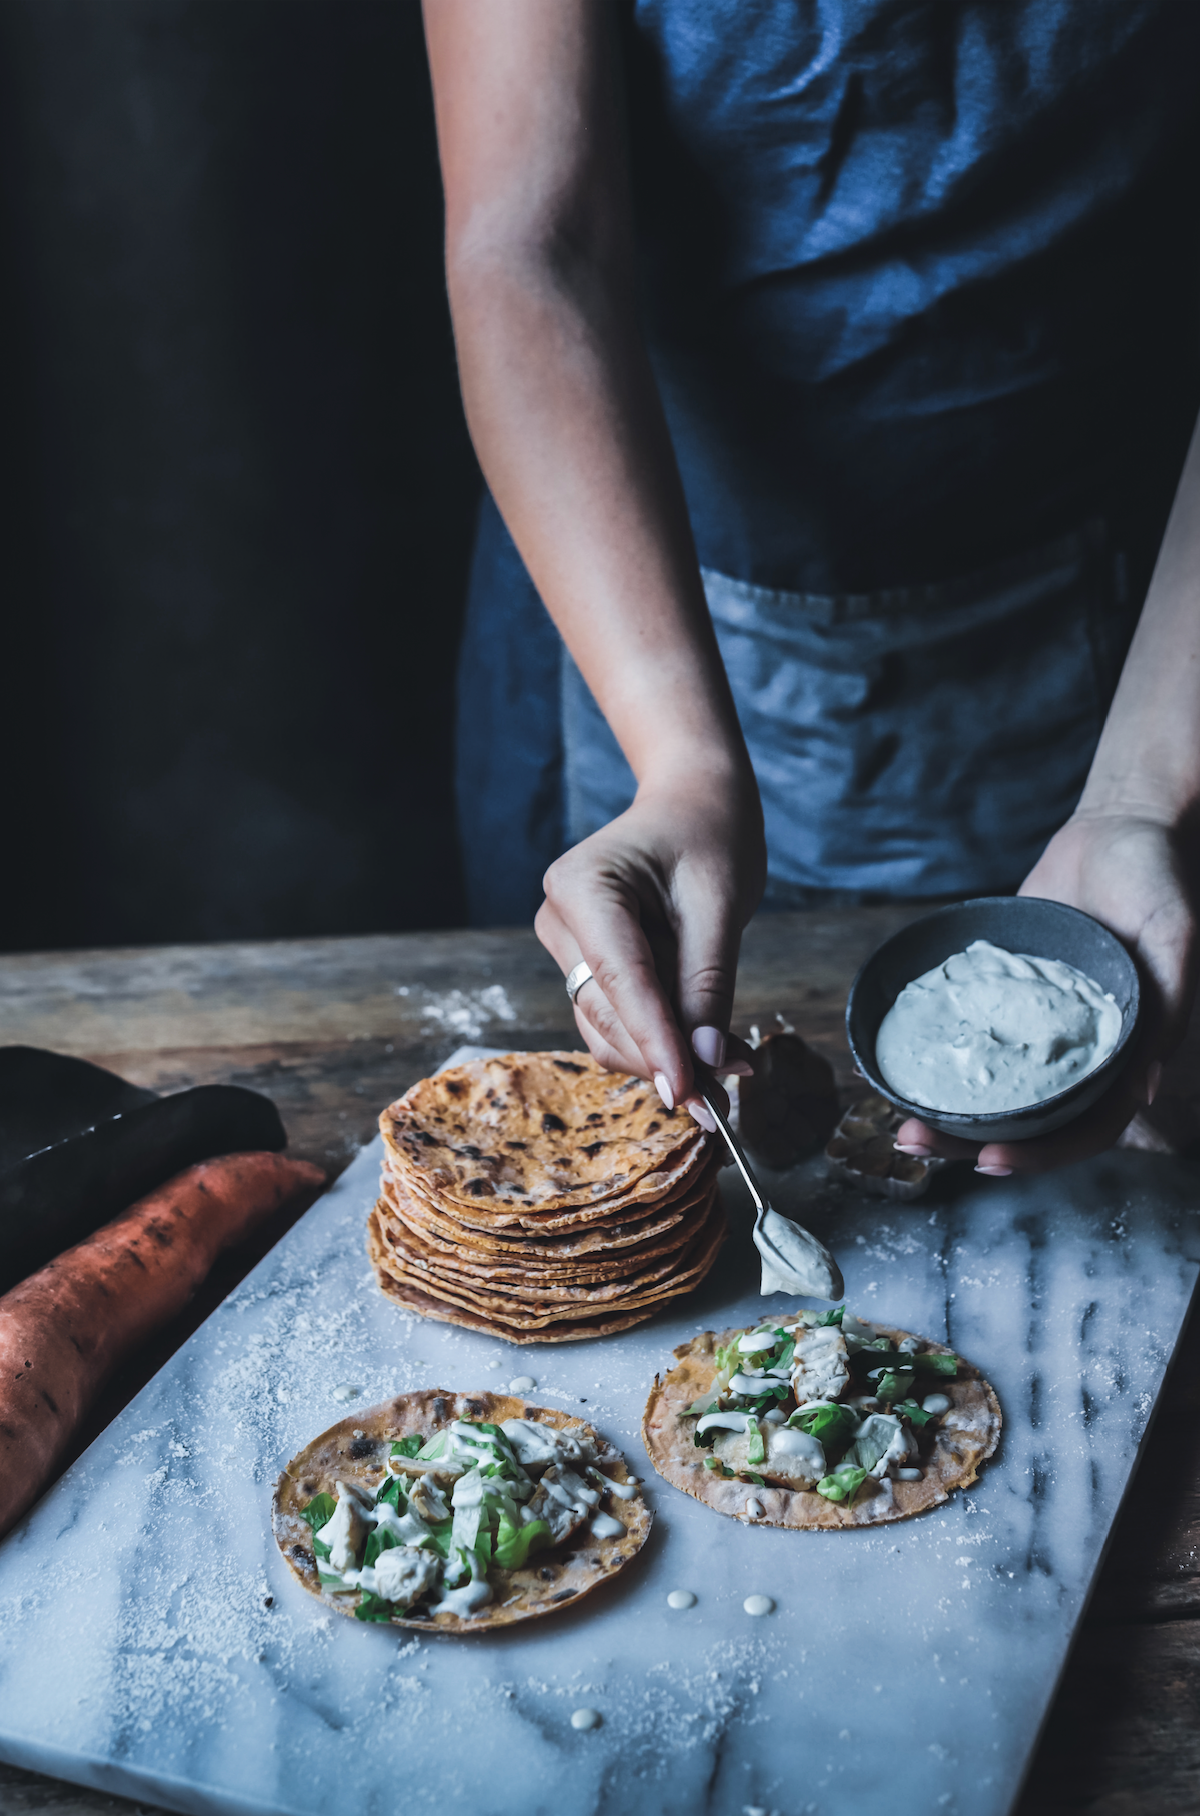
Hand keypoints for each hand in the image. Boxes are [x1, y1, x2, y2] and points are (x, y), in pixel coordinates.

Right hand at [534, 765, 766, 1126]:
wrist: (693, 804)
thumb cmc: (709, 835)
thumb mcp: (720, 904)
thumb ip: (708, 983)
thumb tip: (705, 1059)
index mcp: (582, 886)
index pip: (620, 979)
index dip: (655, 1042)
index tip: (687, 1093)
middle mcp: (559, 918)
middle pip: (608, 1013)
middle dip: (667, 1054)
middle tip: (732, 1088)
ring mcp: (567, 945)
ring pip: (608, 1028)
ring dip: (666, 1054)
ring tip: (734, 1064)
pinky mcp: (585, 966)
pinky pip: (618, 1019)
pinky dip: (661, 1039)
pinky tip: (708, 1046)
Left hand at [894, 811, 1197, 1174]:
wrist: (1115, 827)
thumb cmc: (1156, 879)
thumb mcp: (1175, 936)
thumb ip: (1168, 1008)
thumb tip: (1146, 1089)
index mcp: (1124, 1055)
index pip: (1085, 1127)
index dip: (1042, 1154)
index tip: (989, 1160)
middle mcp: (1080, 1052)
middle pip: (1028, 1122)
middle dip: (972, 1144)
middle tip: (913, 1140)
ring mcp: (1039, 1027)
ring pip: (995, 1090)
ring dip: (948, 1114)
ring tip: (898, 1120)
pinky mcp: (1004, 996)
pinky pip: (970, 1032)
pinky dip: (939, 1056)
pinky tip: (893, 1062)